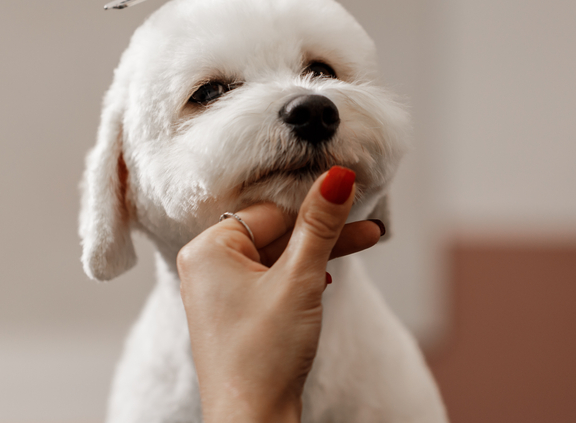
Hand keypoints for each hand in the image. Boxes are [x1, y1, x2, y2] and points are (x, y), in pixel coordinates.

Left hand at [176, 166, 382, 422]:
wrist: (252, 422)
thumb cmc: (264, 355)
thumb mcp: (299, 280)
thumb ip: (319, 225)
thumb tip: (336, 176)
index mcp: (207, 249)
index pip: (270, 212)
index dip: (313, 208)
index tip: (351, 195)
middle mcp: (206, 266)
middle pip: (275, 233)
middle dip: (324, 232)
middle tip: (369, 226)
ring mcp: (219, 292)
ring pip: (277, 257)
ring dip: (318, 254)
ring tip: (365, 241)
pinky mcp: (235, 314)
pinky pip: (271, 280)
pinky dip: (300, 278)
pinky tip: (325, 281)